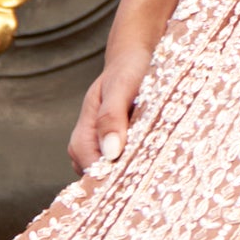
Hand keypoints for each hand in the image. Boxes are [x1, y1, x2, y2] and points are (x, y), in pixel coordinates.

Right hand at [68, 25, 158, 184]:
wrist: (138, 55)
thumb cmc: (128, 68)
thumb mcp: (121, 87)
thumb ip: (112, 117)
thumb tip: (111, 153)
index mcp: (85, 130)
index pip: (87, 165)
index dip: (106, 177)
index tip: (132, 183)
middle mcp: (91, 142)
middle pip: (96, 174)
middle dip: (118, 181)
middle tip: (147, 183)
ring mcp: (105, 145)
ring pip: (111, 172)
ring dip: (129, 175)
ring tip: (153, 174)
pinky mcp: (123, 145)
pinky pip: (126, 164)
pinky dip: (137, 166)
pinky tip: (154, 164)